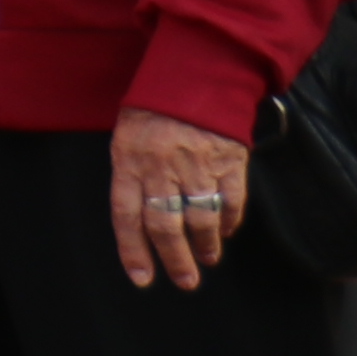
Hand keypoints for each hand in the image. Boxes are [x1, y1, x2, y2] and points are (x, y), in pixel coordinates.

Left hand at [109, 109, 253, 292]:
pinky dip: (228, 220)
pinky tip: (225, 231)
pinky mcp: (229, 161)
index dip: (133, 250)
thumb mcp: (126, 136)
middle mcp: (161, 167)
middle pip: (165, 224)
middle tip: (184, 281)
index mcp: (129, 160)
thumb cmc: (153, 108)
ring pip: (199, 218)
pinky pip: (230, 200)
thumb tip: (138, 218)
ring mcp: (197, 166)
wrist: (195, 74)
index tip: (142, 278)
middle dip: (175, 258)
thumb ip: (131, 175)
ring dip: (205, 244)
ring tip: (206, 259)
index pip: (126, 215)